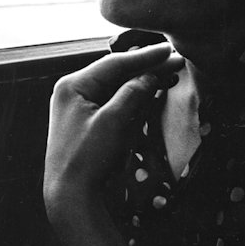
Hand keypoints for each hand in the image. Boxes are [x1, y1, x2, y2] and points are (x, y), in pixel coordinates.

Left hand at [44, 43, 182, 245]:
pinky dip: (131, 97)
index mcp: (72, 86)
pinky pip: (112, 101)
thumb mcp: (113, 122)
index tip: (169, 50)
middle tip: (173, 60)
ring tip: (166, 70)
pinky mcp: (86, 121)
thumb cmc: (86, 158)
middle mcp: (72, 91)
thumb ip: (132, 94)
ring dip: (139, 81)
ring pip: (114, 86)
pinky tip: (149, 91)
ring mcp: (78, 106)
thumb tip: (151, 74)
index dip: (144, 57)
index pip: (113, 63)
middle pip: (113, 72)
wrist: (70, 195)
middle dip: (143, 67)